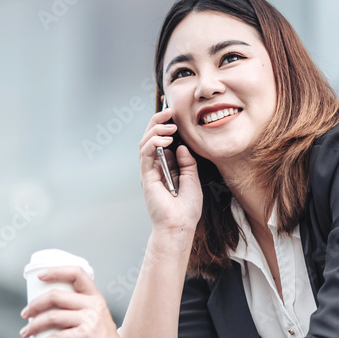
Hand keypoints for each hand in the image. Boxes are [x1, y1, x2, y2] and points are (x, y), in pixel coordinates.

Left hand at [19, 266, 125, 337]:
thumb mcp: (95, 317)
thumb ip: (78, 308)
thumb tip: (47, 304)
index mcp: (95, 296)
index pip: (76, 273)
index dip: (56, 271)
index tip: (39, 277)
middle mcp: (93, 305)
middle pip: (56, 296)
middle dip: (35, 305)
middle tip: (25, 314)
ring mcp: (90, 321)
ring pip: (52, 317)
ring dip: (33, 325)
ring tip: (25, 332)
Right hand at [139, 108, 202, 234]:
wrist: (180, 226)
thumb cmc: (186, 209)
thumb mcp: (193, 179)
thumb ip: (187, 162)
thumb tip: (182, 146)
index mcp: (166, 167)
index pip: (162, 141)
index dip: (166, 126)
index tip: (175, 115)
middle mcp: (155, 167)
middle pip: (151, 138)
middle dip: (158, 122)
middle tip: (169, 111)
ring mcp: (149, 171)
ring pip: (145, 142)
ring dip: (156, 130)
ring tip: (170, 126)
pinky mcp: (146, 176)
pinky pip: (145, 154)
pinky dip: (154, 143)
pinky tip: (166, 140)